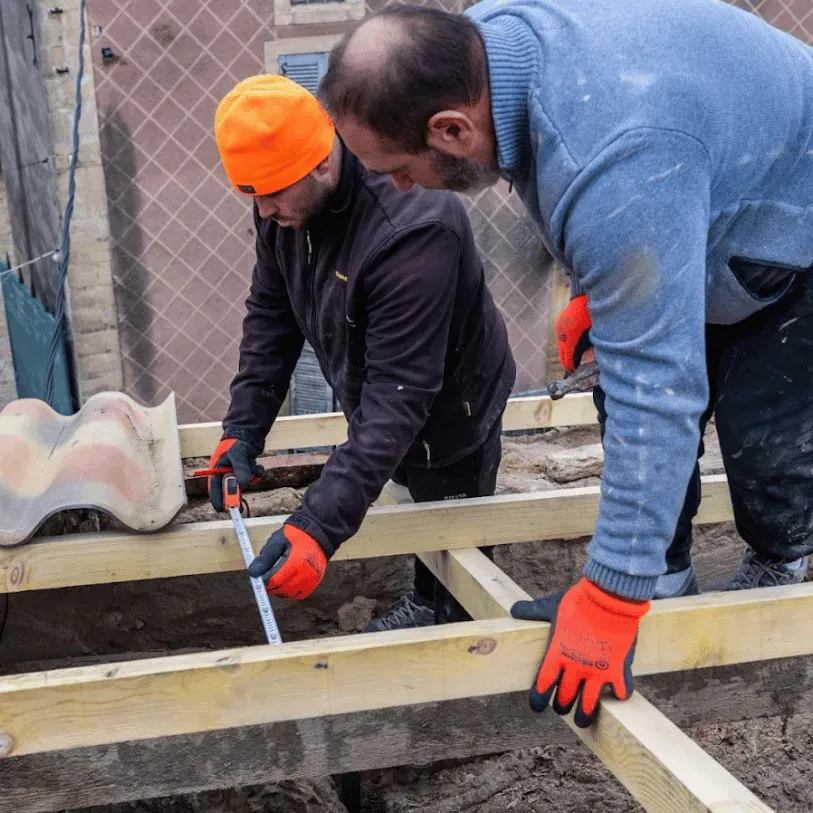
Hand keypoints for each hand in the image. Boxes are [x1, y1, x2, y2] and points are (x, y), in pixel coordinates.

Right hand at [208, 437, 262, 511]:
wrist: (249, 432)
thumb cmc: (237, 442)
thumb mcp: (237, 455)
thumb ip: (240, 469)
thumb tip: (243, 484)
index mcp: (217, 471)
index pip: (214, 489)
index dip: (218, 500)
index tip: (222, 510)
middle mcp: (226, 473)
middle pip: (229, 490)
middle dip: (235, 496)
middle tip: (239, 507)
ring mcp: (237, 471)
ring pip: (244, 483)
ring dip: (249, 478)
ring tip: (252, 465)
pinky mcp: (248, 469)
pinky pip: (254, 476)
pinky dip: (257, 472)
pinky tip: (257, 464)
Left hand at [247, 523, 327, 599]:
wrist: (317, 533)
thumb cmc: (295, 536)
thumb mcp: (277, 542)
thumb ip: (265, 558)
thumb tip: (253, 574)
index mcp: (296, 562)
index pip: (275, 580)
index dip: (263, 581)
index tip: (258, 576)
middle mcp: (307, 573)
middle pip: (282, 588)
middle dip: (270, 586)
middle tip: (265, 577)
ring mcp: (312, 579)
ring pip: (290, 593)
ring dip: (279, 590)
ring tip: (275, 579)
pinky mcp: (315, 582)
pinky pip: (299, 594)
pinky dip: (290, 591)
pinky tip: (285, 583)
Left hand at [511, 578, 648, 726]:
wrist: (610, 598)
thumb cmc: (579, 601)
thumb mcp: (551, 605)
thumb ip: (532, 610)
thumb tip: (514, 609)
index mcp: (557, 653)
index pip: (542, 685)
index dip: (538, 699)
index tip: (537, 706)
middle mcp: (576, 667)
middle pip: (565, 699)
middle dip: (562, 705)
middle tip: (562, 706)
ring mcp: (598, 671)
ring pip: (589, 705)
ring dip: (584, 714)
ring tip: (582, 719)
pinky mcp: (619, 670)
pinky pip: (620, 693)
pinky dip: (617, 696)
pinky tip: (615, 695)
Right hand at [556, 294, 591, 372]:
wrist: (585, 295)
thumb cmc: (595, 313)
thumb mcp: (596, 332)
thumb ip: (591, 347)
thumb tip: (590, 360)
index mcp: (570, 339)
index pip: (568, 360)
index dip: (573, 368)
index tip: (579, 372)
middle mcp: (562, 335)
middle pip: (562, 356)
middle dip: (570, 363)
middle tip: (578, 368)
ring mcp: (560, 329)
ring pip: (561, 348)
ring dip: (568, 354)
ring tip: (578, 358)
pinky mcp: (560, 324)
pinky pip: (563, 339)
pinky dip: (568, 344)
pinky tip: (576, 345)